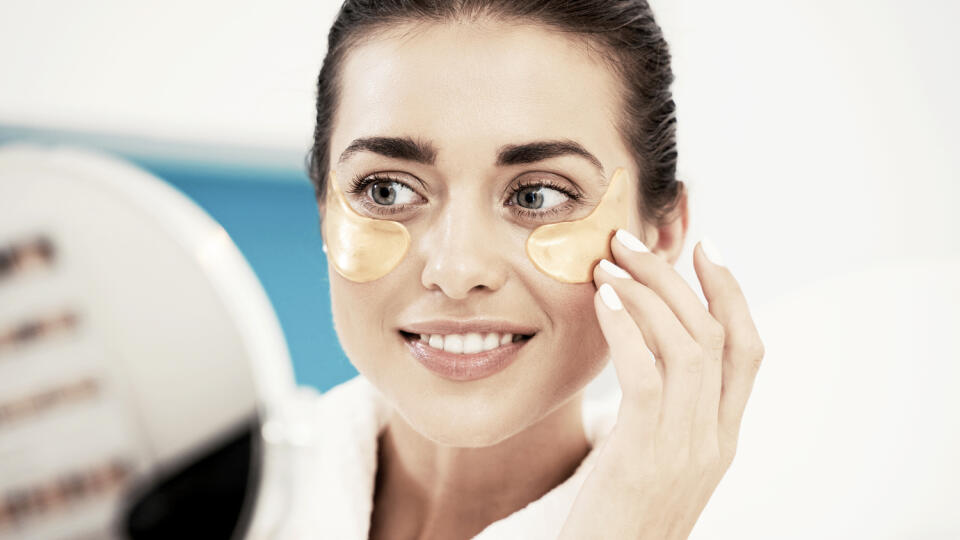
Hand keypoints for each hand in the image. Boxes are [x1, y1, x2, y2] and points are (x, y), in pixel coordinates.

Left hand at [558, 230, 764, 539]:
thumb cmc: (622, 517)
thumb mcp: (659, 460)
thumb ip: (668, 413)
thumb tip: (647, 350)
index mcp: (724, 436)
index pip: (749, 349)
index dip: (732, 292)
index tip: (705, 248)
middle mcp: (716, 437)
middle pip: (716, 335)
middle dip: (675, 278)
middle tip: (631, 243)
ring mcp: (687, 448)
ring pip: (689, 346)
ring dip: (647, 294)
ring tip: (607, 264)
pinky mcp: (647, 456)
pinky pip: (648, 376)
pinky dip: (629, 329)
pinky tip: (604, 301)